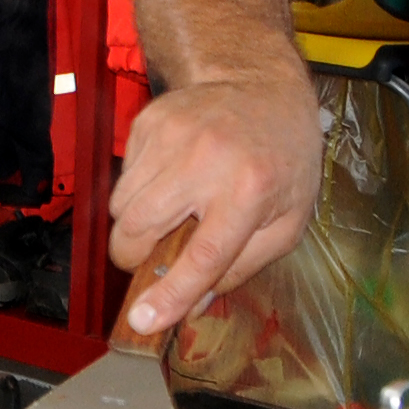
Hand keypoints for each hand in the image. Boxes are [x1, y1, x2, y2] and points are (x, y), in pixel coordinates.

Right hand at [107, 73, 326, 333]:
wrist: (261, 86)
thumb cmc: (282, 158)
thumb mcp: (287, 221)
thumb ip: (243, 267)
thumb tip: (193, 305)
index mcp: (250, 191)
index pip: (203, 255)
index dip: (170, 294)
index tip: (142, 321)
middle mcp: (206, 160)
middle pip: (140, 227)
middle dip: (134, 256)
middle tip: (150, 258)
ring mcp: (171, 136)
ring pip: (120, 205)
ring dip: (135, 223)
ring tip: (169, 210)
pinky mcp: (147, 122)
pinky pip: (123, 176)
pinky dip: (138, 190)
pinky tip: (170, 177)